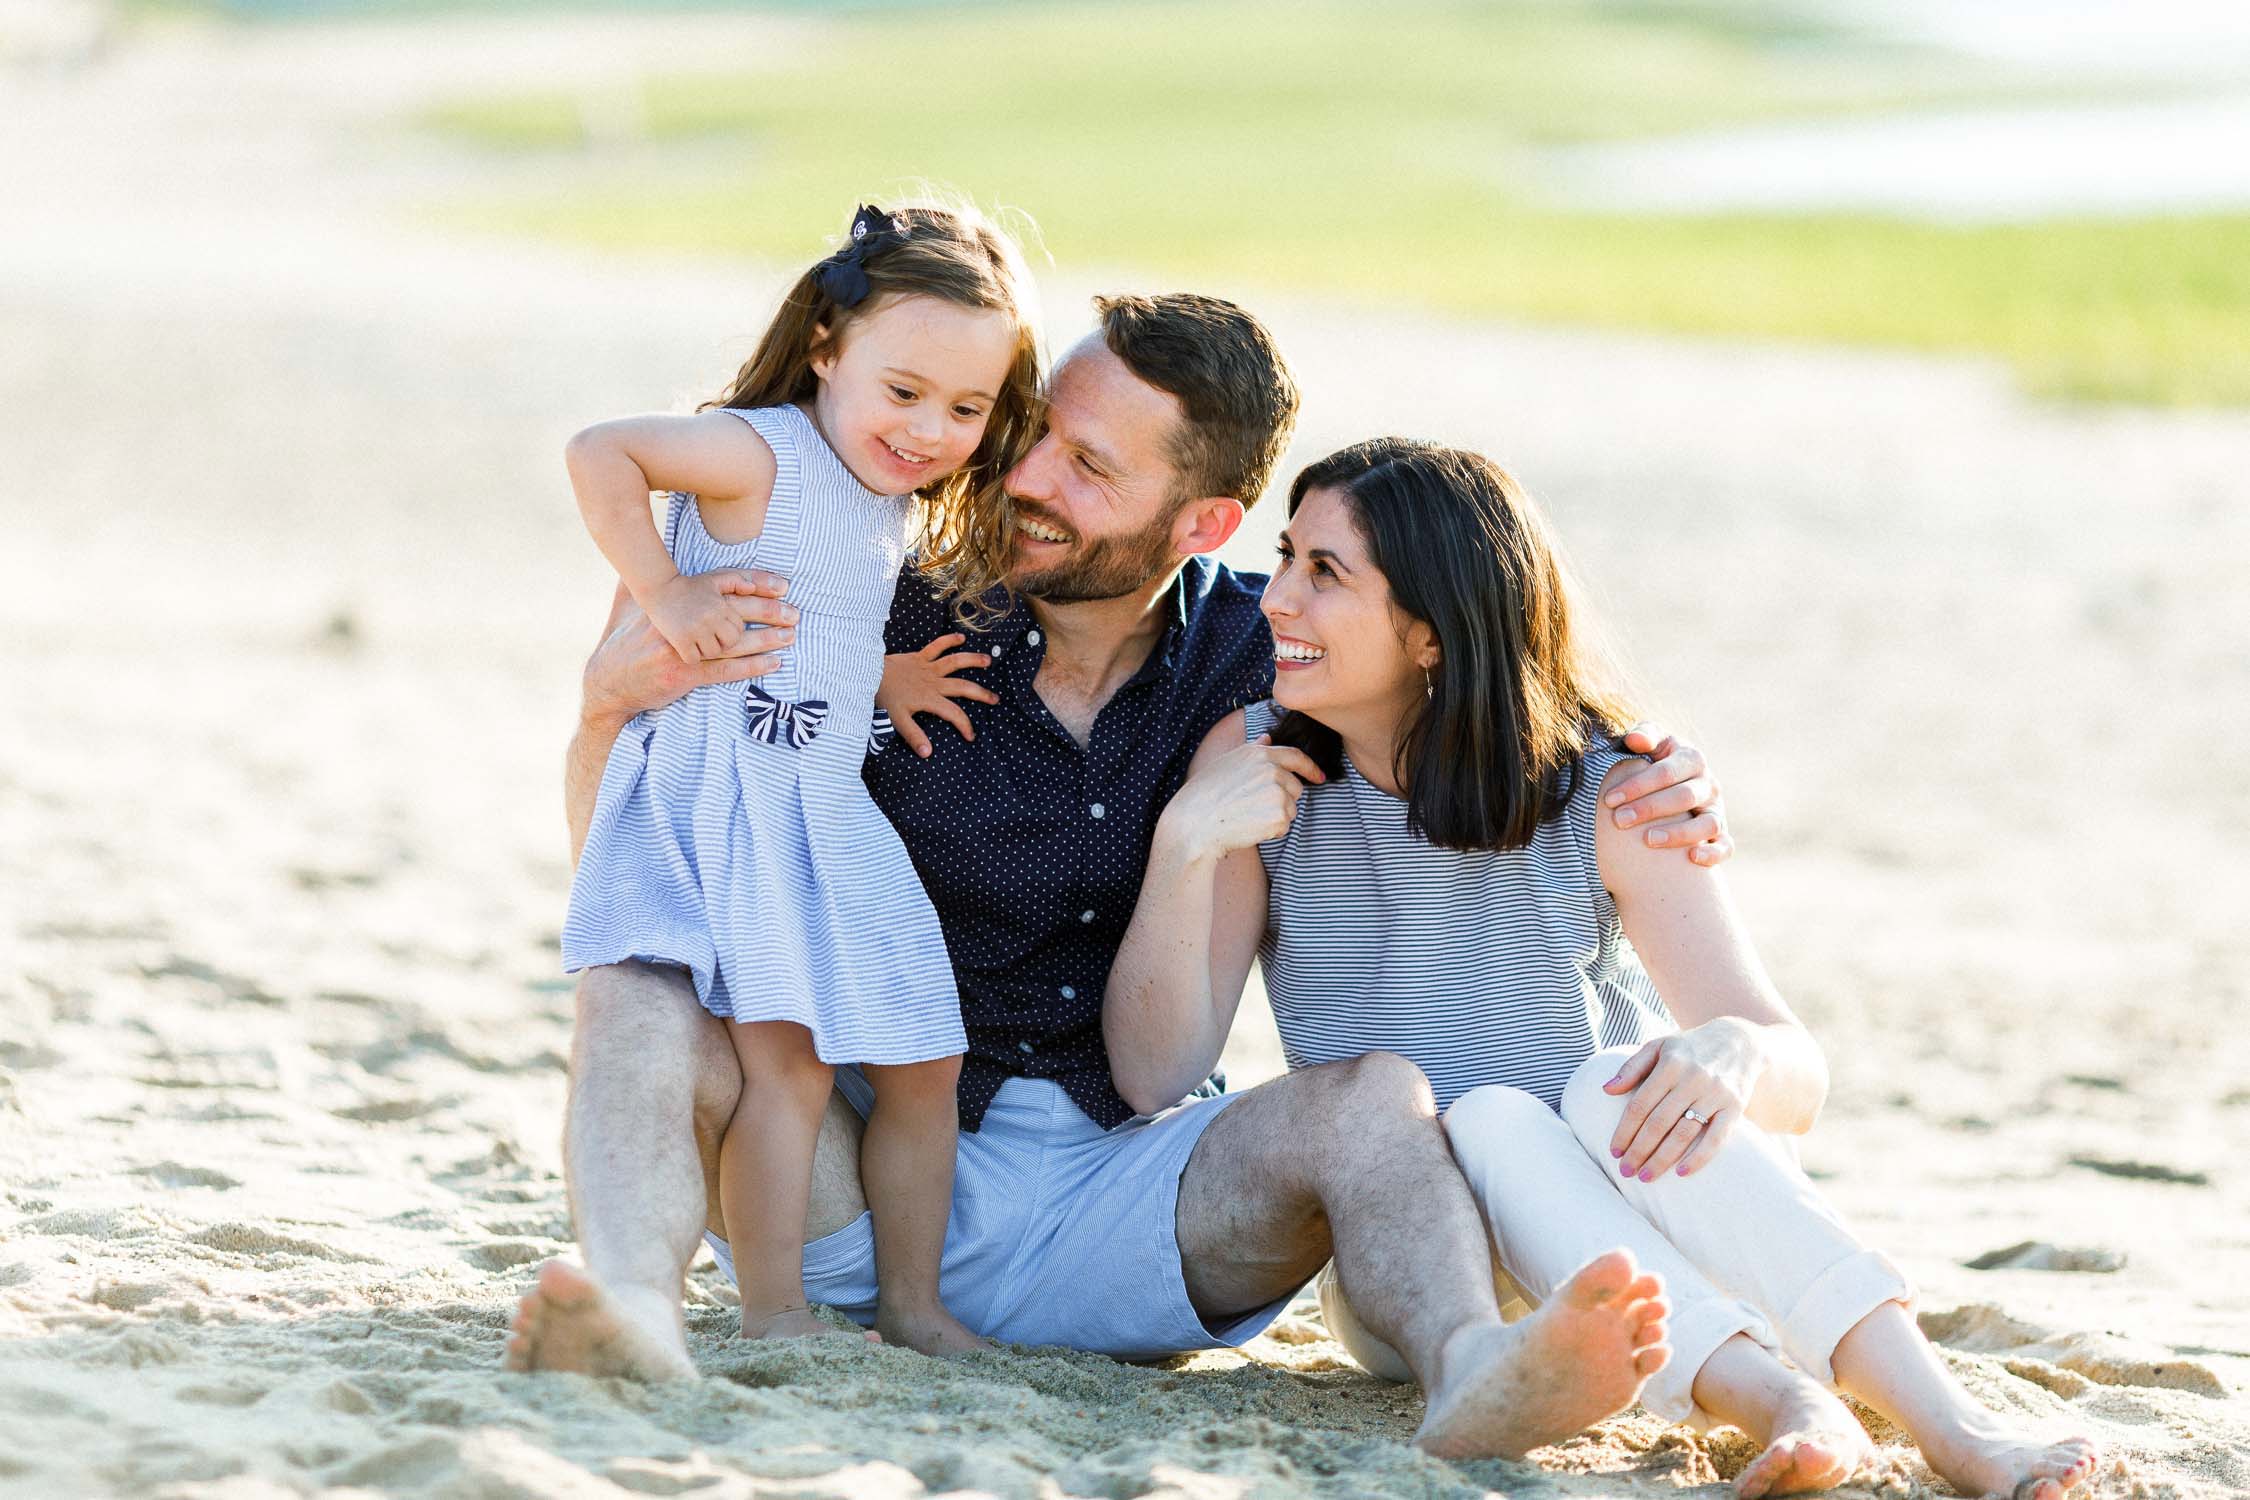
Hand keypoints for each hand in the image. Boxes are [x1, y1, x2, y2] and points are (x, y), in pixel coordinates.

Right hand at [584, 571, 795, 728]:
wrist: (606, 681)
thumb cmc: (620, 641)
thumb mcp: (626, 603)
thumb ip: (639, 580)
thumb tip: (636, 552)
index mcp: (673, 599)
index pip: (722, 584)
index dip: (755, 584)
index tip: (781, 585)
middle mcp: (682, 620)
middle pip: (735, 612)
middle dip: (769, 612)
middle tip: (795, 614)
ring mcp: (684, 648)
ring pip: (735, 642)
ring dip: (766, 640)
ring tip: (789, 636)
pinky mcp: (685, 674)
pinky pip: (726, 670)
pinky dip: (752, 667)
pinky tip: (772, 663)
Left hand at [878, 633, 999, 756]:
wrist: (868, 673)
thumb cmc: (884, 697)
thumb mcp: (897, 720)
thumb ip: (914, 736)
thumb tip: (928, 753)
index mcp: (929, 699)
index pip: (954, 714)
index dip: (965, 726)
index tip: (970, 736)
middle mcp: (933, 682)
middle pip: (963, 687)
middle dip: (981, 694)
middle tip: (995, 699)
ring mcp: (928, 667)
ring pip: (955, 662)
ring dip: (972, 660)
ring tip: (988, 661)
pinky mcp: (920, 656)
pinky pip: (937, 646)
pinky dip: (949, 640)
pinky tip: (961, 637)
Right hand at [1160, 734, 1325, 860]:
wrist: (1194, 824)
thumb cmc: (1203, 795)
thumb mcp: (1226, 763)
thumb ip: (1252, 750)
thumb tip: (1268, 739)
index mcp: (1259, 754)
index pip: (1296, 757)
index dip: (1311, 768)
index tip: (1320, 777)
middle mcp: (1271, 769)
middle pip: (1296, 788)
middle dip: (1283, 800)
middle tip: (1254, 809)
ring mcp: (1277, 793)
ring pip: (1291, 809)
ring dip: (1276, 816)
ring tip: (1247, 817)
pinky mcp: (1278, 816)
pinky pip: (1284, 827)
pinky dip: (1271, 832)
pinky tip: (1248, 827)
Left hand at [1602, 1019, 1763, 1179]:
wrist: (1739, 1041)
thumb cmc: (1689, 1047)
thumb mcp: (1658, 1047)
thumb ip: (1631, 1067)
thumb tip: (1606, 1089)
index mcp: (1670, 1064)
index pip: (1641, 1104)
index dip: (1625, 1130)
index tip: (1614, 1151)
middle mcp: (1692, 1079)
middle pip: (1659, 1122)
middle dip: (1639, 1150)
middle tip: (1625, 1171)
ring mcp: (1715, 1094)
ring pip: (1684, 1133)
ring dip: (1662, 1159)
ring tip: (1645, 1177)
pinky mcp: (1735, 1107)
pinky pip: (1717, 1138)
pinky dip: (1700, 1157)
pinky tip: (1682, 1173)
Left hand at [1605, 724, 1730, 864]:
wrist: (1671, 784)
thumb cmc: (1652, 760)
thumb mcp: (1650, 742)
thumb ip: (1644, 735)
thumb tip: (1635, 740)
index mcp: (1691, 758)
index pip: (1666, 772)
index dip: (1638, 785)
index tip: (1609, 799)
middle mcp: (1709, 784)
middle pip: (1684, 797)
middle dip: (1650, 808)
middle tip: (1619, 820)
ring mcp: (1717, 809)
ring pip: (1708, 823)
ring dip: (1679, 833)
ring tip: (1649, 840)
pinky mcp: (1721, 833)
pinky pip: (1726, 846)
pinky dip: (1714, 853)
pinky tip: (1692, 858)